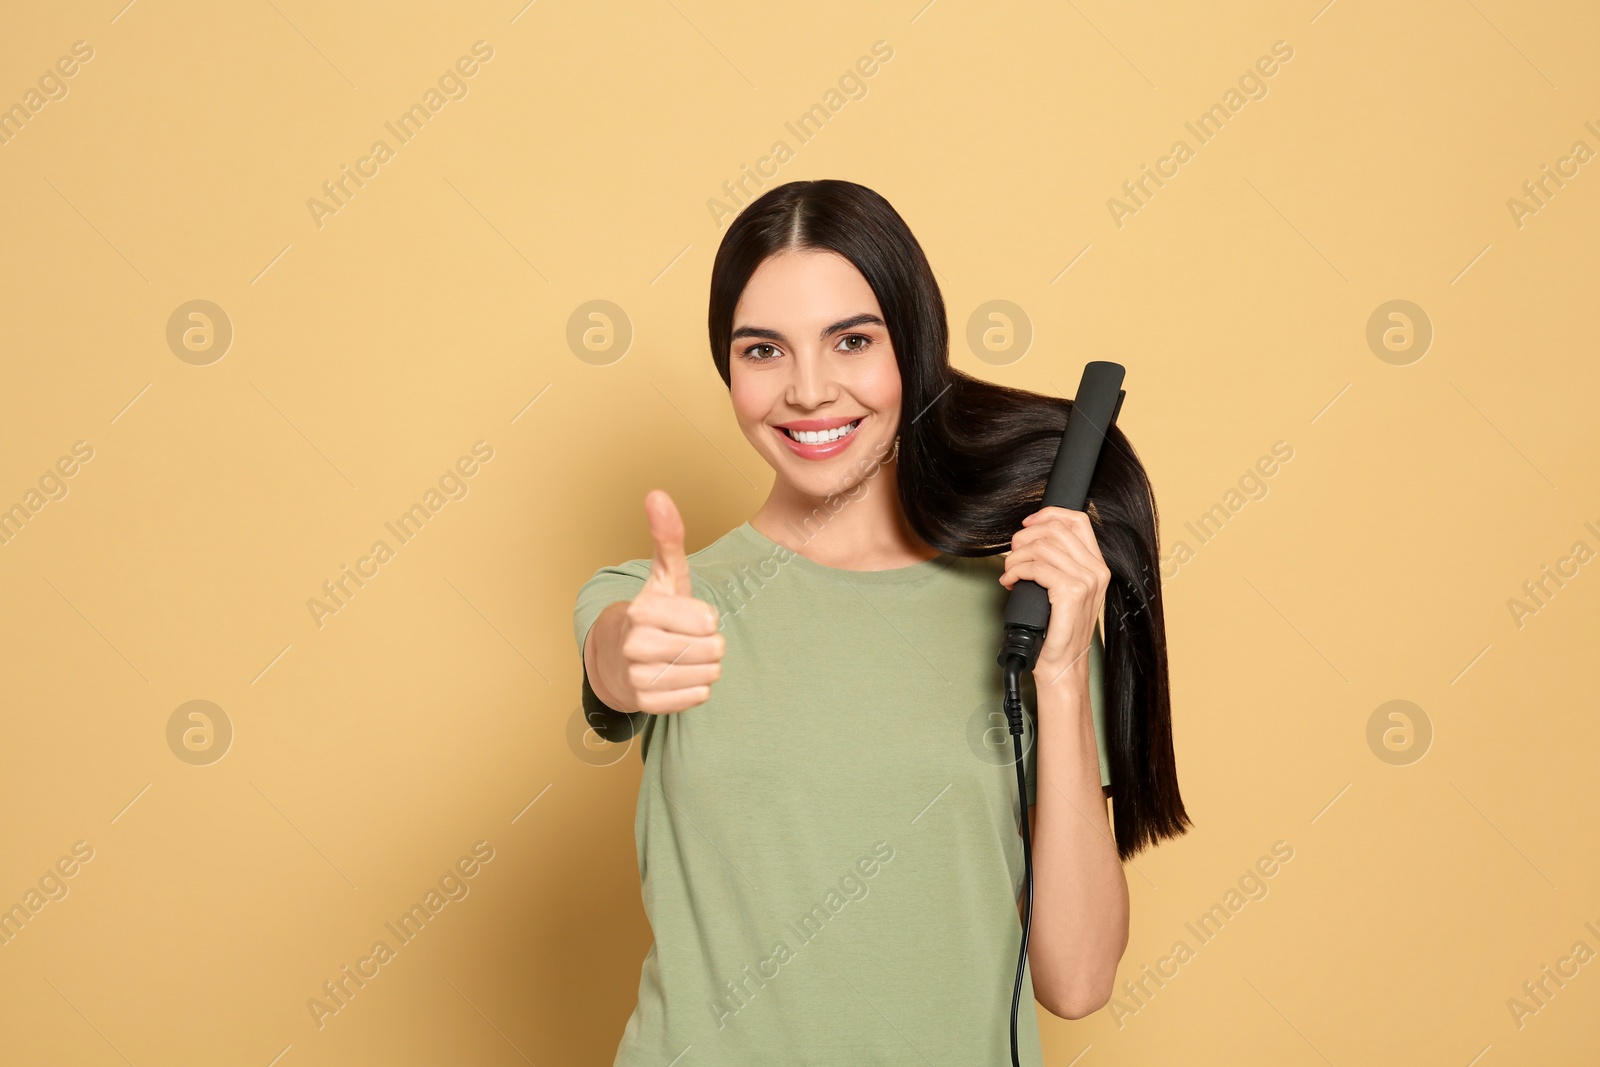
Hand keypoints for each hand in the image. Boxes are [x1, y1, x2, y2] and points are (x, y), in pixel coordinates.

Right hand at [614, 490, 724, 713]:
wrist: (616, 658)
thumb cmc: (652, 614)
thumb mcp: (663, 576)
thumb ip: (667, 536)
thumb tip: (657, 494)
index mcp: (642, 611)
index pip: (706, 621)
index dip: (708, 619)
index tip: (696, 617)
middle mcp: (635, 644)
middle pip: (711, 650)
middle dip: (711, 644)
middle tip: (693, 639)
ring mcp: (637, 677)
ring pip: (706, 675)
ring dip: (706, 667)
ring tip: (687, 656)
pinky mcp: (644, 704)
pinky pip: (696, 698)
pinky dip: (697, 689)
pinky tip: (681, 676)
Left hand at [998, 506, 1109, 684]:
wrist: (1061, 665)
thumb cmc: (1057, 631)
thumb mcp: (1062, 590)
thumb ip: (1057, 563)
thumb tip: (1029, 539)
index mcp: (1097, 566)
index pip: (1078, 520)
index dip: (1049, 515)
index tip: (1027, 524)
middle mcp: (1097, 571)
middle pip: (1056, 529)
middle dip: (1025, 538)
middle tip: (1012, 555)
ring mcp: (1086, 581)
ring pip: (1043, 546)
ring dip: (1016, 557)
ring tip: (1009, 573)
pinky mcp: (1071, 593)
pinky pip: (1036, 567)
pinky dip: (1016, 571)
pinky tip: (1010, 582)